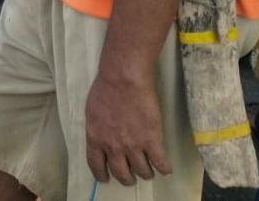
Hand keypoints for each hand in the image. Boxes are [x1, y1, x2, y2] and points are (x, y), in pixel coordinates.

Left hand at [86, 70, 171, 186]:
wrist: (123, 80)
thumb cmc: (105, 90)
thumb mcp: (92, 112)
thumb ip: (97, 129)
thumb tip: (101, 139)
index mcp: (95, 138)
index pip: (96, 165)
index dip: (102, 175)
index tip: (106, 179)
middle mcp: (113, 147)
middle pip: (121, 173)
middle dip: (127, 178)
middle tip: (131, 176)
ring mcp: (133, 146)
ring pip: (142, 172)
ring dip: (146, 173)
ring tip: (148, 170)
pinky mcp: (152, 141)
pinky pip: (161, 163)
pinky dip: (164, 168)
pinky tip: (165, 167)